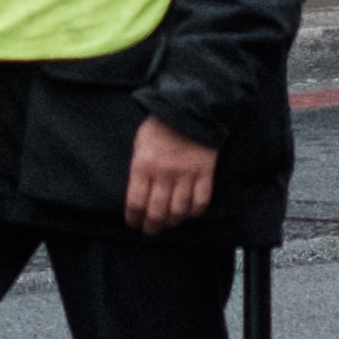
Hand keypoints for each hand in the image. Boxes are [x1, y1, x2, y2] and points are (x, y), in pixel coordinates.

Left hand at [124, 118, 219, 234]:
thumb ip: (139, 168)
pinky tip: (190, 213)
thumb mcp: (140, 143)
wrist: (189, 107)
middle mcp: (164, 174)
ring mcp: (186, 174)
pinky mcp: (205, 172)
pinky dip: (195, 212)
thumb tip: (139, 193)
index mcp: (143, 165)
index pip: (136, 203)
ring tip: (170, 223)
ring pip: (179, 210)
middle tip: (151, 230)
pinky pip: (201, 201)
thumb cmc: (160, 125)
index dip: (134, 218)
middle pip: (157, 212)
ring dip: (173, 221)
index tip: (134, 223)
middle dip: (152, 226)